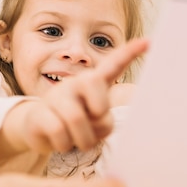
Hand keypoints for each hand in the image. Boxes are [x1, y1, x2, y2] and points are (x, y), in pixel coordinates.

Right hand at [0, 38, 148, 154]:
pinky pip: (59, 132)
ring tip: (76, 139)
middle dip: (100, 124)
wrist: (38, 128)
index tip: (149, 42)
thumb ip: (103, 119)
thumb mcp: (94, 121)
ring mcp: (56, 96)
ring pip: (77, 121)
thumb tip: (98, 115)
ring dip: (82, 140)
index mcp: (93, 83)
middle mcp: (75, 83)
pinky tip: (59, 140)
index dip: (130, 53)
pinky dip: (63, 144)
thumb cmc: (75, 124)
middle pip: (99, 105)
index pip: (113, 65)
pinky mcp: (39, 111)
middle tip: (92, 130)